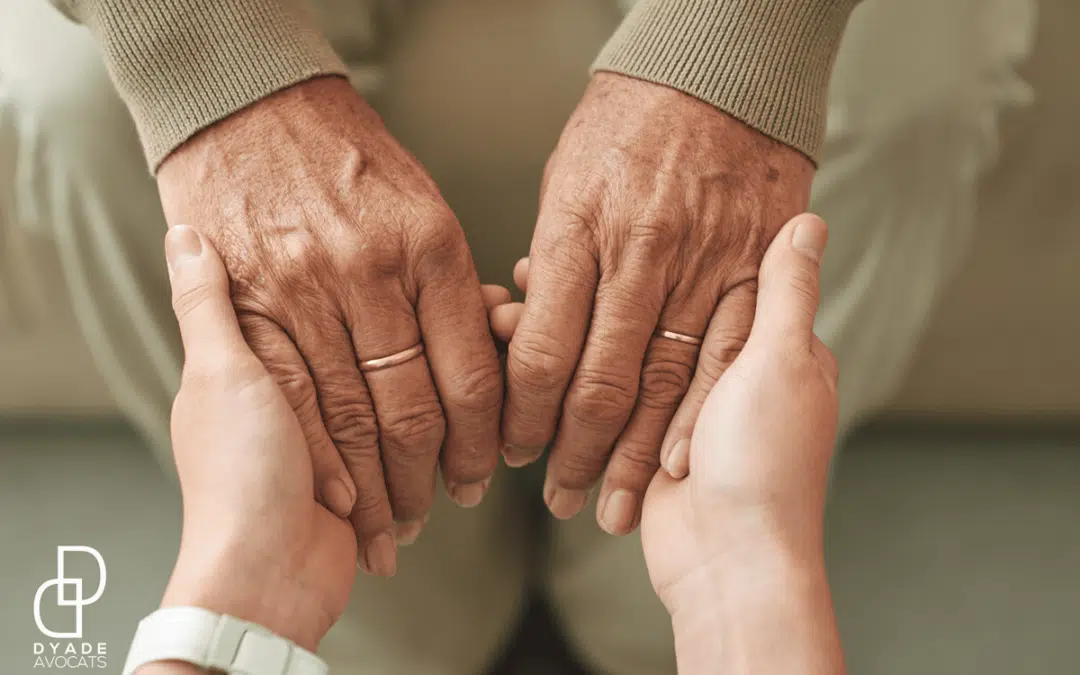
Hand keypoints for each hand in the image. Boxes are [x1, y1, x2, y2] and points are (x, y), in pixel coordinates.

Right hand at [156, 76, 503, 572]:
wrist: (246, 105)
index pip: (470, 371)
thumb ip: (455, 287)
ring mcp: (304, 291)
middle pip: (413, 407)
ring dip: (377, 486)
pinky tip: (341, 499)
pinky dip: (319, 460)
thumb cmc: (348, 160)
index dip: (482, 437)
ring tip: (395, 523)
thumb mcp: (424, 206)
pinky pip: (291, 401)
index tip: (486, 471)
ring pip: (352, 417)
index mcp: (429, 247)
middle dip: (432, 475)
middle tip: (443, 508)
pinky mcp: (248, 305)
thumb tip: (499, 347)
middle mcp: (370, 272)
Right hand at [491, 215, 841, 672]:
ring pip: (604, 354)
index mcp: (756, 345)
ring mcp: (671, 412)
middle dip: (576, 297)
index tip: (589, 225)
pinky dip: (552, 377)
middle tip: (517, 277)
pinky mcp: (636, 448)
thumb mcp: (783, 362)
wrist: (737, 565)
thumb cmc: (768, 460)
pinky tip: (511, 349)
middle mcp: (713, 373)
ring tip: (500, 309)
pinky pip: (590, 400)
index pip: (687, 280)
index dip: (636, 255)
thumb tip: (808, 221)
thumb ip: (786, 293)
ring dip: (557, 334)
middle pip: (631, 318)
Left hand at [502, 72, 814, 534]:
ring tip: (612, 503)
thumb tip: (523, 326)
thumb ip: (551, 262)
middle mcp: (638, 252)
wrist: (720, 69)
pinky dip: (699, 416)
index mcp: (577, 229)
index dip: (520, 413)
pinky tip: (679, 462)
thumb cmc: (629, 122)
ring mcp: (701, 260)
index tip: (510, 451)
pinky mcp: (752, 264)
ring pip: (662, 381)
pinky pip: (726, 357)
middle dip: (573, 452)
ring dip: (634, 454)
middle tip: (559, 497)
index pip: (540, 348)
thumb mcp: (565, 179)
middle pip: (598, 379)